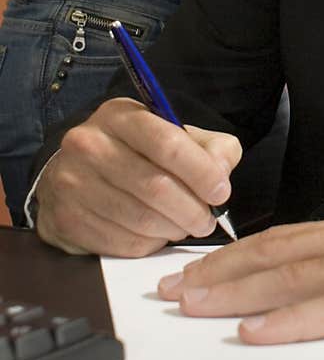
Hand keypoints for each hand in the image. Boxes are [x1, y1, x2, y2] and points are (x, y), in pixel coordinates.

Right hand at [35, 97, 241, 256]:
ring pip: (141, 219)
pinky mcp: (65, 218)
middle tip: (207, 220)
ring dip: (173, 229)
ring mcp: (72, 182)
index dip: (201, 172)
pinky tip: (155, 235)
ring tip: (184, 227)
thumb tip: (221, 173)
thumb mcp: (173, 135)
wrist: (75, 174)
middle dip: (192, 210)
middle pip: (156, 187)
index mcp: (119, 115)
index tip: (221, 192)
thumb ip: (210, 147)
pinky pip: (121, 242)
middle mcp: (89, 144)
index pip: (167, 143)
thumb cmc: (135, 154)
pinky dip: (149, 244)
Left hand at [158, 179, 323, 342]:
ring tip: (194, 306)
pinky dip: (296, 320)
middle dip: (218, 275)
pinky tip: (263, 331)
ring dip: (240, 293)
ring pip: (298, 278)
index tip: (190, 272)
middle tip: (169, 292)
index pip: (285, 240)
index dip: (234, 257)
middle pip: (278, 256)